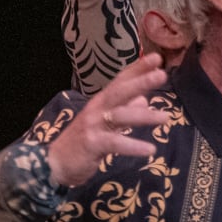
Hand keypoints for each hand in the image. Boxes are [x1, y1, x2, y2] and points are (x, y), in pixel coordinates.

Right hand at [48, 51, 167, 188]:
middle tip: (162, 74)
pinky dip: (133, 145)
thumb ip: (124, 111)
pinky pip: (116, 143)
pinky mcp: (92, 143)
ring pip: (121, 116)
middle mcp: (97, 109)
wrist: (56, 163)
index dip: (137, 69)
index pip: (120, 81)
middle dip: (141, 82)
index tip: (157, 58)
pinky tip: (150, 149)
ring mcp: (93, 125)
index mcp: (101, 102)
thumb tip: (144, 100)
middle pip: (120, 92)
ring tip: (166, 117)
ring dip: (144, 116)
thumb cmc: (83, 142)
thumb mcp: (105, 124)